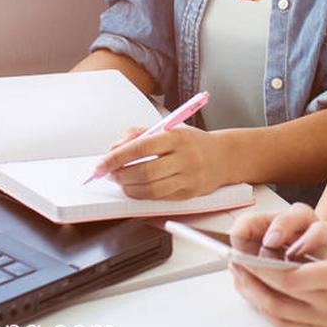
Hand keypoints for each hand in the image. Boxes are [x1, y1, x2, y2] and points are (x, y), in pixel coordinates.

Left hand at [97, 124, 229, 199]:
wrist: (224, 156)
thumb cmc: (192, 142)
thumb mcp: (167, 128)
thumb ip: (138, 135)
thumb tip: (113, 149)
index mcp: (176, 137)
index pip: (140, 148)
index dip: (117, 158)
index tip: (101, 164)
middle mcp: (184, 158)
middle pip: (144, 172)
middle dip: (121, 176)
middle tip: (110, 173)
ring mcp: (188, 178)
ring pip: (151, 190)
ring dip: (129, 188)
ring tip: (122, 181)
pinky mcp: (189, 194)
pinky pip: (160, 199)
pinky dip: (143, 195)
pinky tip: (137, 188)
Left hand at [229, 210, 326, 326]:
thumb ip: (321, 231)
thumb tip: (294, 242)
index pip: (289, 279)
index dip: (261, 269)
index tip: (243, 256)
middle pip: (278, 298)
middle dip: (250, 281)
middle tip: (233, 263)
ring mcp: (326, 320)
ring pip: (278, 315)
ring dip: (253, 296)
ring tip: (239, 276)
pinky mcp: (323, 326)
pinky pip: (287, 324)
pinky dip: (266, 310)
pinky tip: (256, 293)